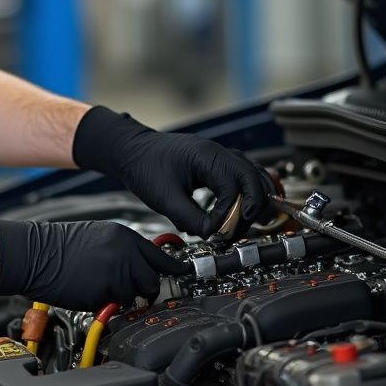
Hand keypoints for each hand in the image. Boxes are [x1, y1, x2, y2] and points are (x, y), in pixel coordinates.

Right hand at [0, 218, 185, 308]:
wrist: (33, 254)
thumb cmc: (57, 247)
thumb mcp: (98, 237)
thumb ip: (124, 251)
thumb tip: (143, 268)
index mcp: (124, 235)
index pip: (161, 256)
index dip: (173, 270)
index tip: (184, 276)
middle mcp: (125, 251)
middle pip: (153, 280)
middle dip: (142, 287)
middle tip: (123, 287)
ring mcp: (117, 271)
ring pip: (136, 296)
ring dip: (122, 297)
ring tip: (99, 285)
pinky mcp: (106, 290)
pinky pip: (116, 305)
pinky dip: (106, 304)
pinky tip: (89, 291)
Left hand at [72, 106, 272, 236]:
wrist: (130, 150)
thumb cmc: (145, 168)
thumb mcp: (164, 198)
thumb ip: (190, 218)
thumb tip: (212, 234)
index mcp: (208, 157)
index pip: (234, 189)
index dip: (229, 214)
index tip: (215, 232)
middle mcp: (220, 153)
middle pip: (254, 181)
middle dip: (249, 210)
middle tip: (233, 232)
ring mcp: (220, 156)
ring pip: (254, 177)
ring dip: (251, 202)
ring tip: (238, 225)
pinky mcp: (217, 164)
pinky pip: (243, 177)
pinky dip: (246, 194)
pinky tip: (237, 212)